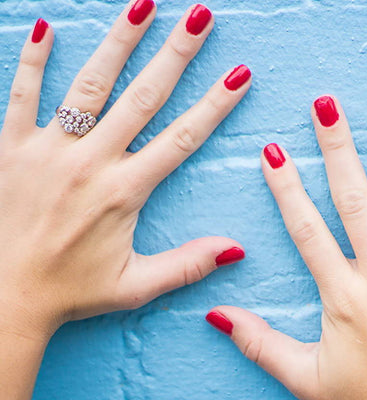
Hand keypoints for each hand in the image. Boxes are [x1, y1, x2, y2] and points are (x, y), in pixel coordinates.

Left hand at [0, 2, 250, 340]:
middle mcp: (90, 163)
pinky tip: (47, 28)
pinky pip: (22, 95)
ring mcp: (48, 151)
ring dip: (118, 42)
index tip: (238, 75)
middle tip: (198, 17)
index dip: (214, 105)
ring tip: (143, 5)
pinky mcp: (11, 148)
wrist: (5, 296)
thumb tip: (235, 249)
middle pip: (142, 98)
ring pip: (89, 85)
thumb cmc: (71, 292)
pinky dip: (33, 61)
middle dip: (175, 54)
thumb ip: (187, 264)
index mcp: (124, 193)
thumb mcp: (136, 286)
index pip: (181, 139)